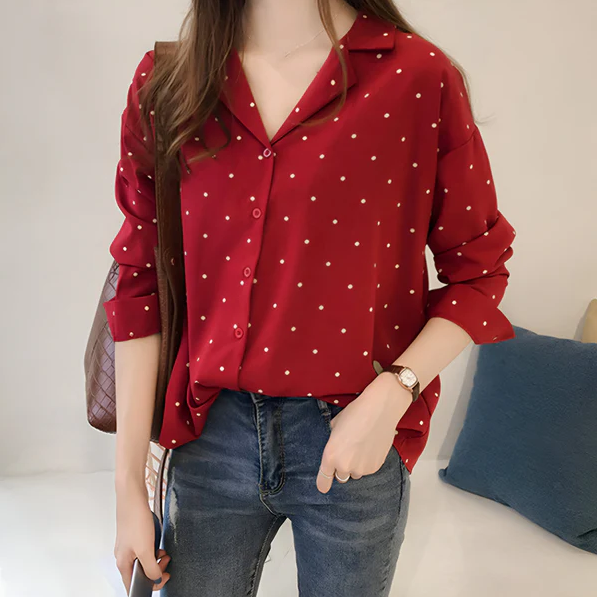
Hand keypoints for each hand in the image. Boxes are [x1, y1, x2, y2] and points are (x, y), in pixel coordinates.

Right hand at [114, 481, 170, 592]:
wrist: (132, 496)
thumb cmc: (135, 520)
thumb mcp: (145, 549)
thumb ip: (151, 568)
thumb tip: (156, 579)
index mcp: (123, 564)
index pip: (134, 586)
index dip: (151, 585)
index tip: (164, 576)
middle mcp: (124, 557)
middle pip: (140, 574)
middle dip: (156, 570)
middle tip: (166, 561)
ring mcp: (128, 546)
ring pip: (143, 561)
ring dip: (156, 559)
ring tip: (164, 552)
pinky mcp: (134, 536)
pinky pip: (144, 550)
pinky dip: (153, 549)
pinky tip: (158, 543)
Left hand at [316, 372, 411, 493]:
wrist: (380, 410)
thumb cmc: (355, 413)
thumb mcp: (335, 425)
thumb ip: (332, 441)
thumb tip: (335, 445)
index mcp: (331, 455)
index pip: (323, 480)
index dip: (323, 484)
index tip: (323, 487)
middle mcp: (345, 466)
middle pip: (340, 477)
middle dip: (342, 468)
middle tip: (348, 452)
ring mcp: (361, 468)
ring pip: (355, 473)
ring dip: (356, 465)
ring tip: (361, 446)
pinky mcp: (375, 467)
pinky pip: (367, 469)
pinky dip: (368, 462)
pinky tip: (370, 446)